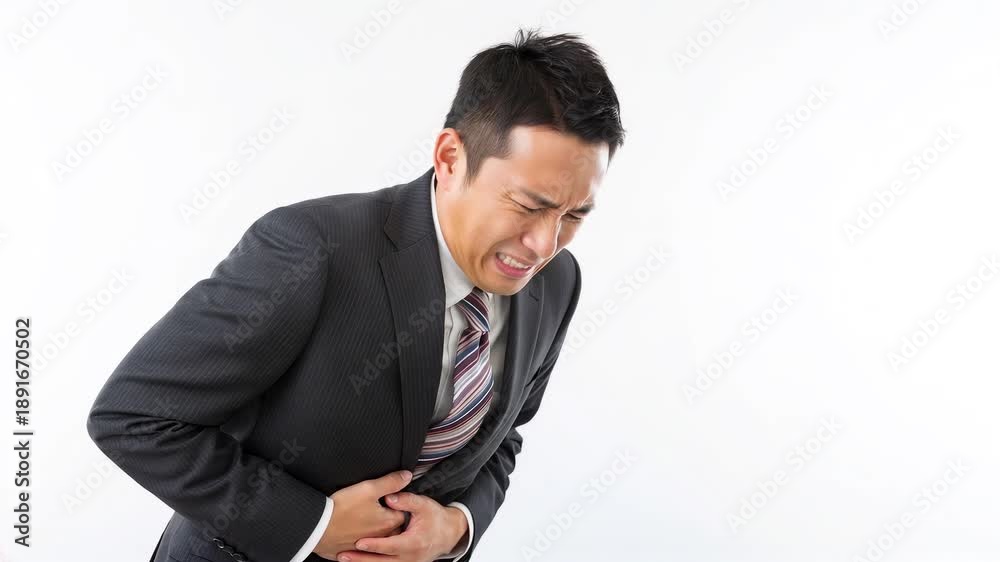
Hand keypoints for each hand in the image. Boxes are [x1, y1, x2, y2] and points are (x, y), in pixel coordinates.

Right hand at [312, 470, 413, 559]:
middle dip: (388, 516)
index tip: (389, 497)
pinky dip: (360, 536)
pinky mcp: (353, 550)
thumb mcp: (368, 488)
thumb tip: (407, 476)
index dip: (397, 502)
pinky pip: (362, 543)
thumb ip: (390, 482)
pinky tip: (352, 528)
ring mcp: (367, 546)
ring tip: (363, 516)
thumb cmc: (341, 509)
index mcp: (388, 522)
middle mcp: (381, 537)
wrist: (316, 527)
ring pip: (378, 536)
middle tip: (376, 506)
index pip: (404, 511)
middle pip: (393, 526)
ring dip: (374, 528)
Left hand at [337, 492, 468, 561]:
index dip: (375, 545)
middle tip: (342, 555)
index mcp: (414, 543)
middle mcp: (409, 558)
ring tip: (344, 558)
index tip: (359, 542)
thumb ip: (406, 500)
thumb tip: (388, 498)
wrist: (449, 534)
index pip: (390, 546)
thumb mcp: (424, 505)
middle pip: (381, 561)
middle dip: (361, 559)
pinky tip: (357, 560)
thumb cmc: (435, 518)